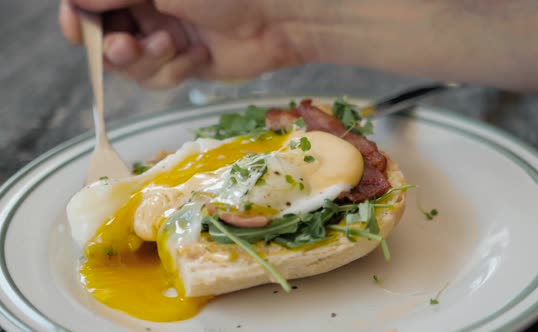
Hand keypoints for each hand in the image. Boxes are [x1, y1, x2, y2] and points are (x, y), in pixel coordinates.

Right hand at [59, 0, 307, 87]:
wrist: (277, 18)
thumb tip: (75, 0)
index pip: (90, 3)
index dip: (78, 17)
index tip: (76, 26)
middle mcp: (147, 9)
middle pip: (103, 37)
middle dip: (113, 47)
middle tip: (126, 46)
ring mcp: (165, 37)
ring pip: (129, 64)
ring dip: (147, 60)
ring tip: (172, 45)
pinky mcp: (184, 64)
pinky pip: (158, 78)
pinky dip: (173, 71)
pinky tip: (197, 56)